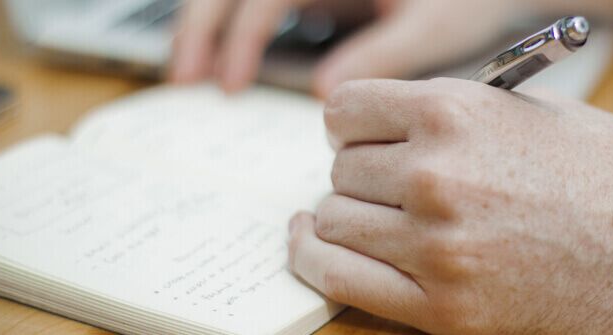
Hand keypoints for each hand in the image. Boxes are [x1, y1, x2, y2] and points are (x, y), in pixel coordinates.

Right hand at [168, 0, 518, 95]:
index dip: (238, 39)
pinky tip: (231, 65)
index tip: (228, 86)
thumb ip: (378, 55)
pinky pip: (263, 2)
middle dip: (200, 25)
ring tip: (191, 74)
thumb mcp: (429, 28)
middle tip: (183, 79)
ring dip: (210, 24)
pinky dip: (239, 28)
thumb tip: (325, 96)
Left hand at [287, 78, 612, 332]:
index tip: (362, 141)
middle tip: (389, 189)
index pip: (345, 111)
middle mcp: (436, 175)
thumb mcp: (531, 113)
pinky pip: (341, 280)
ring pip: (334, 223)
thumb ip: (453, 116)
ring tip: (369, 222)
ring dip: (347, 221)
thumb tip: (393, 127)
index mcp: (455, 113)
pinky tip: (322, 251)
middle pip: (341, 170)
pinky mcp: (445, 310)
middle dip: (360, 177)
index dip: (354, 127)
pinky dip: (321, 262)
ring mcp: (437, 246)